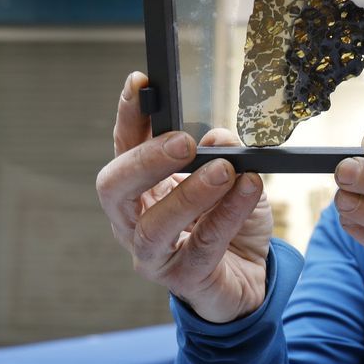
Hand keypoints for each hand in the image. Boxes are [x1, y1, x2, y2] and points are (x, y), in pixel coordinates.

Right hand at [95, 72, 272, 322]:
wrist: (250, 280)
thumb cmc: (230, 224)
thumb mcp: (233, 179)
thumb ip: (223, 155)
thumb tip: (218, 137)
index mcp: (139, 189)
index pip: (123, 147)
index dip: (128, 115)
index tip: (141, 83)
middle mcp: (134, 222)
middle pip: (114, 188)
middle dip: (144, 160)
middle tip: (183, 142)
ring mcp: (153, 255)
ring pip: (154, 226)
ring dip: (189, 194)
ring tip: (223, 170)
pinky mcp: (184, 280)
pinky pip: (203, 246)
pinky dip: (227, 215)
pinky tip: (248, 191)